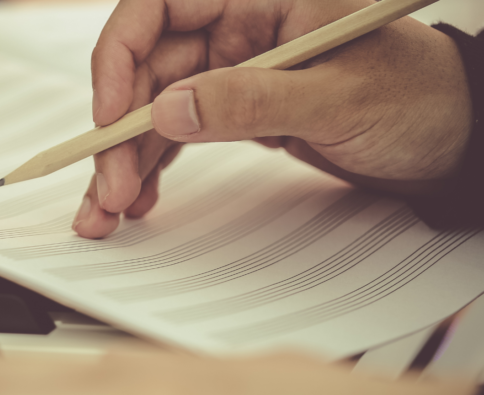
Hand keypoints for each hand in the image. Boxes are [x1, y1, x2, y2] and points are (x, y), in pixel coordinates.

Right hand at [73, 0, 473, 238]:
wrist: (449, 138)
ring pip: (154, 107)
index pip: (160, 6)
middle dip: (118, 131)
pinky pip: (178, 132)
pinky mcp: (235, 107)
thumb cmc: (416, 96)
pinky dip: (154, 166)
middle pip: (147, 68)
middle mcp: (238, 25)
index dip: (119, 57)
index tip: (108, 116)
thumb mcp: (338, 97)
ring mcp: (233, 68)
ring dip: (125, 158)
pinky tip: (141, 196)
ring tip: (108, 209)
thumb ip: (252, 99)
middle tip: (108, 187)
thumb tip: (169, 111)